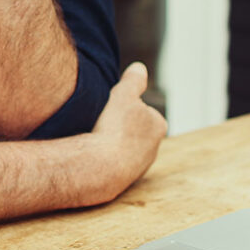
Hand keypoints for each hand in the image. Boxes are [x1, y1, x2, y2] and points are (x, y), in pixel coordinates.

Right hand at [85, 62, 166, 203]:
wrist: (99, 167)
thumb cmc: (114, 128)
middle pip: (134, 130)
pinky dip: (103, 157)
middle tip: (102, 121)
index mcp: (158, 126)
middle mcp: (152, 150)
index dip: (126, 105)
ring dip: (110, 142)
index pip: (145, 110)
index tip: (113, 107)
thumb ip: (133, 80)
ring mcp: (137, 168)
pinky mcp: (121, 181)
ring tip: (94, 137)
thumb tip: (139, 68)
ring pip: (122, 148)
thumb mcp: (124, 94)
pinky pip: (112, 163)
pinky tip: (91, 152)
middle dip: (119, 126)